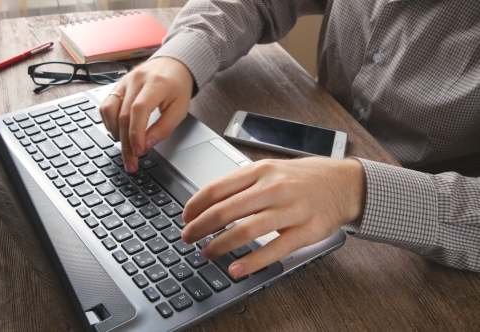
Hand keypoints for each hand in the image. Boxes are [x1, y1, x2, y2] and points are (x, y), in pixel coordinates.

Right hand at [99, 57, 193, 172]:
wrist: (172, 65)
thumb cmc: (177, 87)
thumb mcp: (180, 109)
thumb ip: (163, 128)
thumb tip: (145, 145)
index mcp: (156, 83)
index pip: (139, 110)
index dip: (136, 133)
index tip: (138, 152)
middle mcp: (136, 80)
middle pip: (123, 115)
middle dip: (126, 143)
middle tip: (130, 163)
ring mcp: (124, 82)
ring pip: (109, 111)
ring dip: (115, 134)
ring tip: (127, 147)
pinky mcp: (116, 86)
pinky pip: (105, 106)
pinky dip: (109, 123)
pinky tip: (119, 132)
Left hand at [181, 157, 365, 276]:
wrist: (344, 183)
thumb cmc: (302, 178)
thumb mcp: (270, 170)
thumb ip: (242, 184)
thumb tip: (208, 201)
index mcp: (260, 171)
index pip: (217, 188)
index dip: (195, 205)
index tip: (185, 217)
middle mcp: (274, 188)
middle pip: (226, 210)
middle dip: (200, 227)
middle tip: (188, 238)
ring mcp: (291, 210)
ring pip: (246, 230)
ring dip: (220, 245)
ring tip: (207, 253)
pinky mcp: (306, 231)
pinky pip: (274, 249)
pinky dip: (251, 262)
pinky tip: (236, 269)